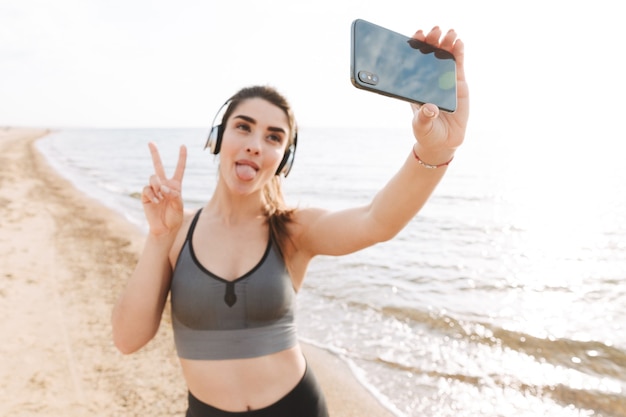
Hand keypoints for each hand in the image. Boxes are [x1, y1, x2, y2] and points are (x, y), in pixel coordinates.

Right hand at [141, 142, 186, 236]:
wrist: (164, 228)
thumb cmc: (174, 217)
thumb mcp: (179, 206)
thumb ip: (174, 195)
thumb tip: (163, 187)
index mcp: (176, 185)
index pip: (179, 169)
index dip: (181, 158)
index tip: (183, 146)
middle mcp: (164, 184)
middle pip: (158, 166)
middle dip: (154, 154)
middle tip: (150, 142)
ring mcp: (154, 189)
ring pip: (153, 177)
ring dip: (158, 185)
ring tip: (161, 196)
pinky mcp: (146, 195)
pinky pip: (147, 189)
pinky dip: (152, 194)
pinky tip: (155, 201)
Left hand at [410, 27, 468, 159]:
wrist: (443, 141)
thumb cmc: (427, 132)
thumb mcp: (421, 125)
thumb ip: (424, 117)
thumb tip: (429, 108)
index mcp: (415, 85)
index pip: (413, 62)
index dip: (415, 47)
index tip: (416, 36)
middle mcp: (429, 79)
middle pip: (430, 55)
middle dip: (432, 41)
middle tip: (434, 31)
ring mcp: (444, 80)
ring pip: (445, 57)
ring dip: (446, 43)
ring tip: (449, 32)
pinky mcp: (458, 84)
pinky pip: (458, 65)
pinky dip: (458, 53)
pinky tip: (459, 43)